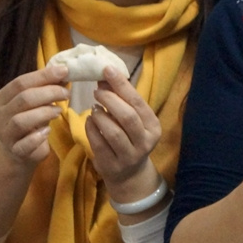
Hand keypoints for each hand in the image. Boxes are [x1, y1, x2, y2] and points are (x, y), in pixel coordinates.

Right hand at [0, 64, 68, 167]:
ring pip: (21, 120)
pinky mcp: (16, 150)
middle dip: (49, 93)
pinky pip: (25, 144)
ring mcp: (5, 134)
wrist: (19, 152)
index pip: (20, 82)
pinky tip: (48, 131)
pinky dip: (38, 137)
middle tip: (66, 93)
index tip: (65, 71)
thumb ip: (46, 89)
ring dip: (44, 113)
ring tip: (59, 111)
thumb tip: (64, 72)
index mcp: (1, 98)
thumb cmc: (30, 122)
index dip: (43, 76)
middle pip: (23, 99)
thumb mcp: (36, 104)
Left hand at [87, 65, 163, 202]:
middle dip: (109, 100)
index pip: (138, 102)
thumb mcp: (134, 120)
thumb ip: (123, 100)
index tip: (107, 69)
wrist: (129, 173)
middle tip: (97, 91)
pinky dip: (91, 129)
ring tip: (94, 108)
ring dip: (100, 116)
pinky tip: (89, 122)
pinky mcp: (112, 165)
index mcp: (153, 126)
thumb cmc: (130, 139)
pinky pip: (99, 143)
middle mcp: (145, 141)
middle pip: (127, 116)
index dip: (121, 85)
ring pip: (113, 131)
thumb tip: (106, 75)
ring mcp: (129, 155)